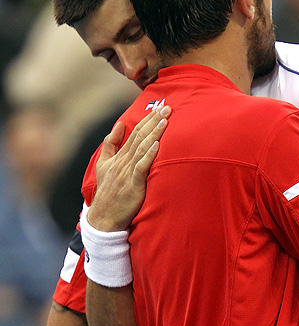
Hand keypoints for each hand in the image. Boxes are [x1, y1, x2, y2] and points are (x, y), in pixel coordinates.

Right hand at [87, 106, 170, 231]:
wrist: (104, 217)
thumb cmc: (108, 190)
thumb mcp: (104, 164)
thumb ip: (111, 144)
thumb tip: (119, 124)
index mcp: (120, 155)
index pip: (136, 132)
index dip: (148, 119)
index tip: (160, 107)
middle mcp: (123, 161)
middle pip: (140, 136)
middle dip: (154, 121)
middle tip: (167, 107)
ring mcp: (127, 172)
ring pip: (142, 148)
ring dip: (154, 133)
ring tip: (165, 121)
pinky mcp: (133, 185)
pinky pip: (141, 167)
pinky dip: (148, 155)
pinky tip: (156, 145)